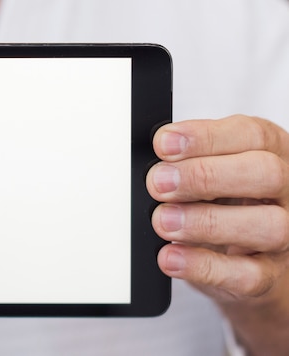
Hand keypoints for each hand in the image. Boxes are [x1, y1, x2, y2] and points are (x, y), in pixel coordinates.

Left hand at [147, 115, 288, 353]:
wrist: (247, 261)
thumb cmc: (226, 203)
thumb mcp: (211, 171)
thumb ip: (189, 159)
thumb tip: (156, 155)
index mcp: (272, 153)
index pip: (251, 134)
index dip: (205, 137)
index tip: (164, 143)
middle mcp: (286, 192)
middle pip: (265, 173)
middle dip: (204, 176)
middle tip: (159, 183)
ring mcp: (284, 237)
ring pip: (267, 226)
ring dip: (206, 222)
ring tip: (163, 221)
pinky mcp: (270, 277)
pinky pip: (246, 275)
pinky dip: (204, 266)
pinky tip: (171, 256)